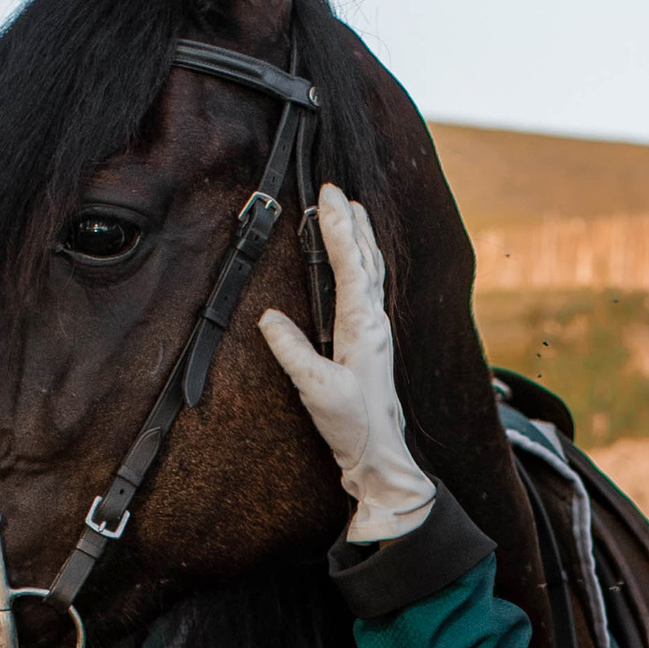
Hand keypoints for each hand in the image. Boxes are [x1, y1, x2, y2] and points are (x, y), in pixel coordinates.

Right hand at [259, 185, 435, 541]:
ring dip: (361, 239)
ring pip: (372, 271)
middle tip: (339, 191)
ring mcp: (377, 331)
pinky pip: (369, 290)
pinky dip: (363, 265)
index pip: (350, 264)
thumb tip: (268, 318)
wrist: (380, 456)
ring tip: (353, 213)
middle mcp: (375, 322)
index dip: (337, 227)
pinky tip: (358, 266)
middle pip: (367, 258)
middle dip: (352, 222)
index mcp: (363, 325)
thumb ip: (292, 351)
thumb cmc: (354, 425)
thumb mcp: (316, 388)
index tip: (328, 194)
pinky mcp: (373, 343)